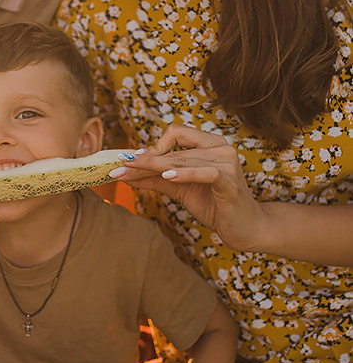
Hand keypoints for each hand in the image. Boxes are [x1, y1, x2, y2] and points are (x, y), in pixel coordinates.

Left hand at [111, 124, 264, 251]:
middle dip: (143, 160)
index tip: (128, 159)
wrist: (244, 229)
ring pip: (185, 159)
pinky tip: (167, 176)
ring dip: (155, 166)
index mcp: (210, 144)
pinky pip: (207, 173)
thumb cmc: (214, 205)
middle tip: (118, 166)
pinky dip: (186, 173)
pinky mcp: (230, 183)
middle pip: (175, 149)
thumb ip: (154, 178)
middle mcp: (220, 148)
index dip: (152, 145)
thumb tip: (124, 172)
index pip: (176, 133)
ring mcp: (228, 164)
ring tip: (131, 171)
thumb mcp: (179, 189)